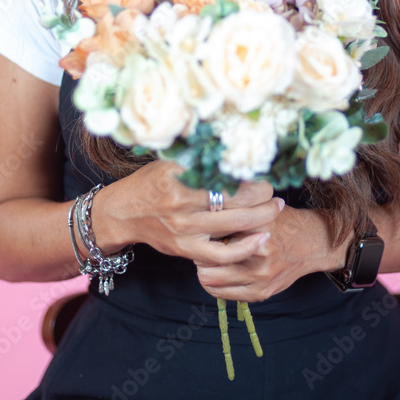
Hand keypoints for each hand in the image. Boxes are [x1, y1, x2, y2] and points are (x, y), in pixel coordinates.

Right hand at [97, 160, 282, 265]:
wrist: (124, 213)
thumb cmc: (151, 182)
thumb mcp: (170, 161)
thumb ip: (198, 158)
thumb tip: (234, 146)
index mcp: (180, 177)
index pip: (226, 174)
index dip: (251, 174)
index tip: (264, 172)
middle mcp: (182, 204)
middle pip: (236, 199)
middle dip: (263, 195)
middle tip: (275, 191)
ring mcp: (185, 229)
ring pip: (235, 224)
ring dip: (262, 217)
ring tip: (276, 209)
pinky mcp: (186, 249)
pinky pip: (223, 254)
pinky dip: (246, 247)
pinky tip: (261, 238)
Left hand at [194, 205, 330, 302]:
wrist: (311, 243)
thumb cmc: (281, 222)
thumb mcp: (261, 206)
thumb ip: (236, 208)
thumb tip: (204, 209)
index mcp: (257, 225)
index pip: (213, 231)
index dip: (203, 230)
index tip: (202, 228)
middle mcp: (259, 251)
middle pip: (208, 257)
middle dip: (200, 252)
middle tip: (203, 246)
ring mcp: (260, 275)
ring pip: (211, 279)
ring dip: (205, 270)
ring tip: (209, 261)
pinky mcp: (261, 292)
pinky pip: (223, 294)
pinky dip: (214, 285)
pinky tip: (217, 275)